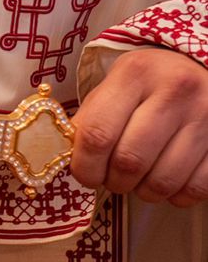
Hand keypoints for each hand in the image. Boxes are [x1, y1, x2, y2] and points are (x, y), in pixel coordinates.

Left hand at [71, 47, 207, 205]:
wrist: (205, 65)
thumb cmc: (152, 80)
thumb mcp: (118, 82)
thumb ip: (93, 117)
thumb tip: (67, 159)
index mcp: (136, 73)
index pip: (97, 134)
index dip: (84, 166)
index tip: (85, 173)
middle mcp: (175, 91)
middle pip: (129, 162)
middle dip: (113, 182)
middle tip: (113, 178)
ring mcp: (205, 116)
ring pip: (162, 182)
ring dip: (144, 192)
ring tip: (140, 180)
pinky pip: (194, 189)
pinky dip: (175, 195)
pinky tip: (169, 180)